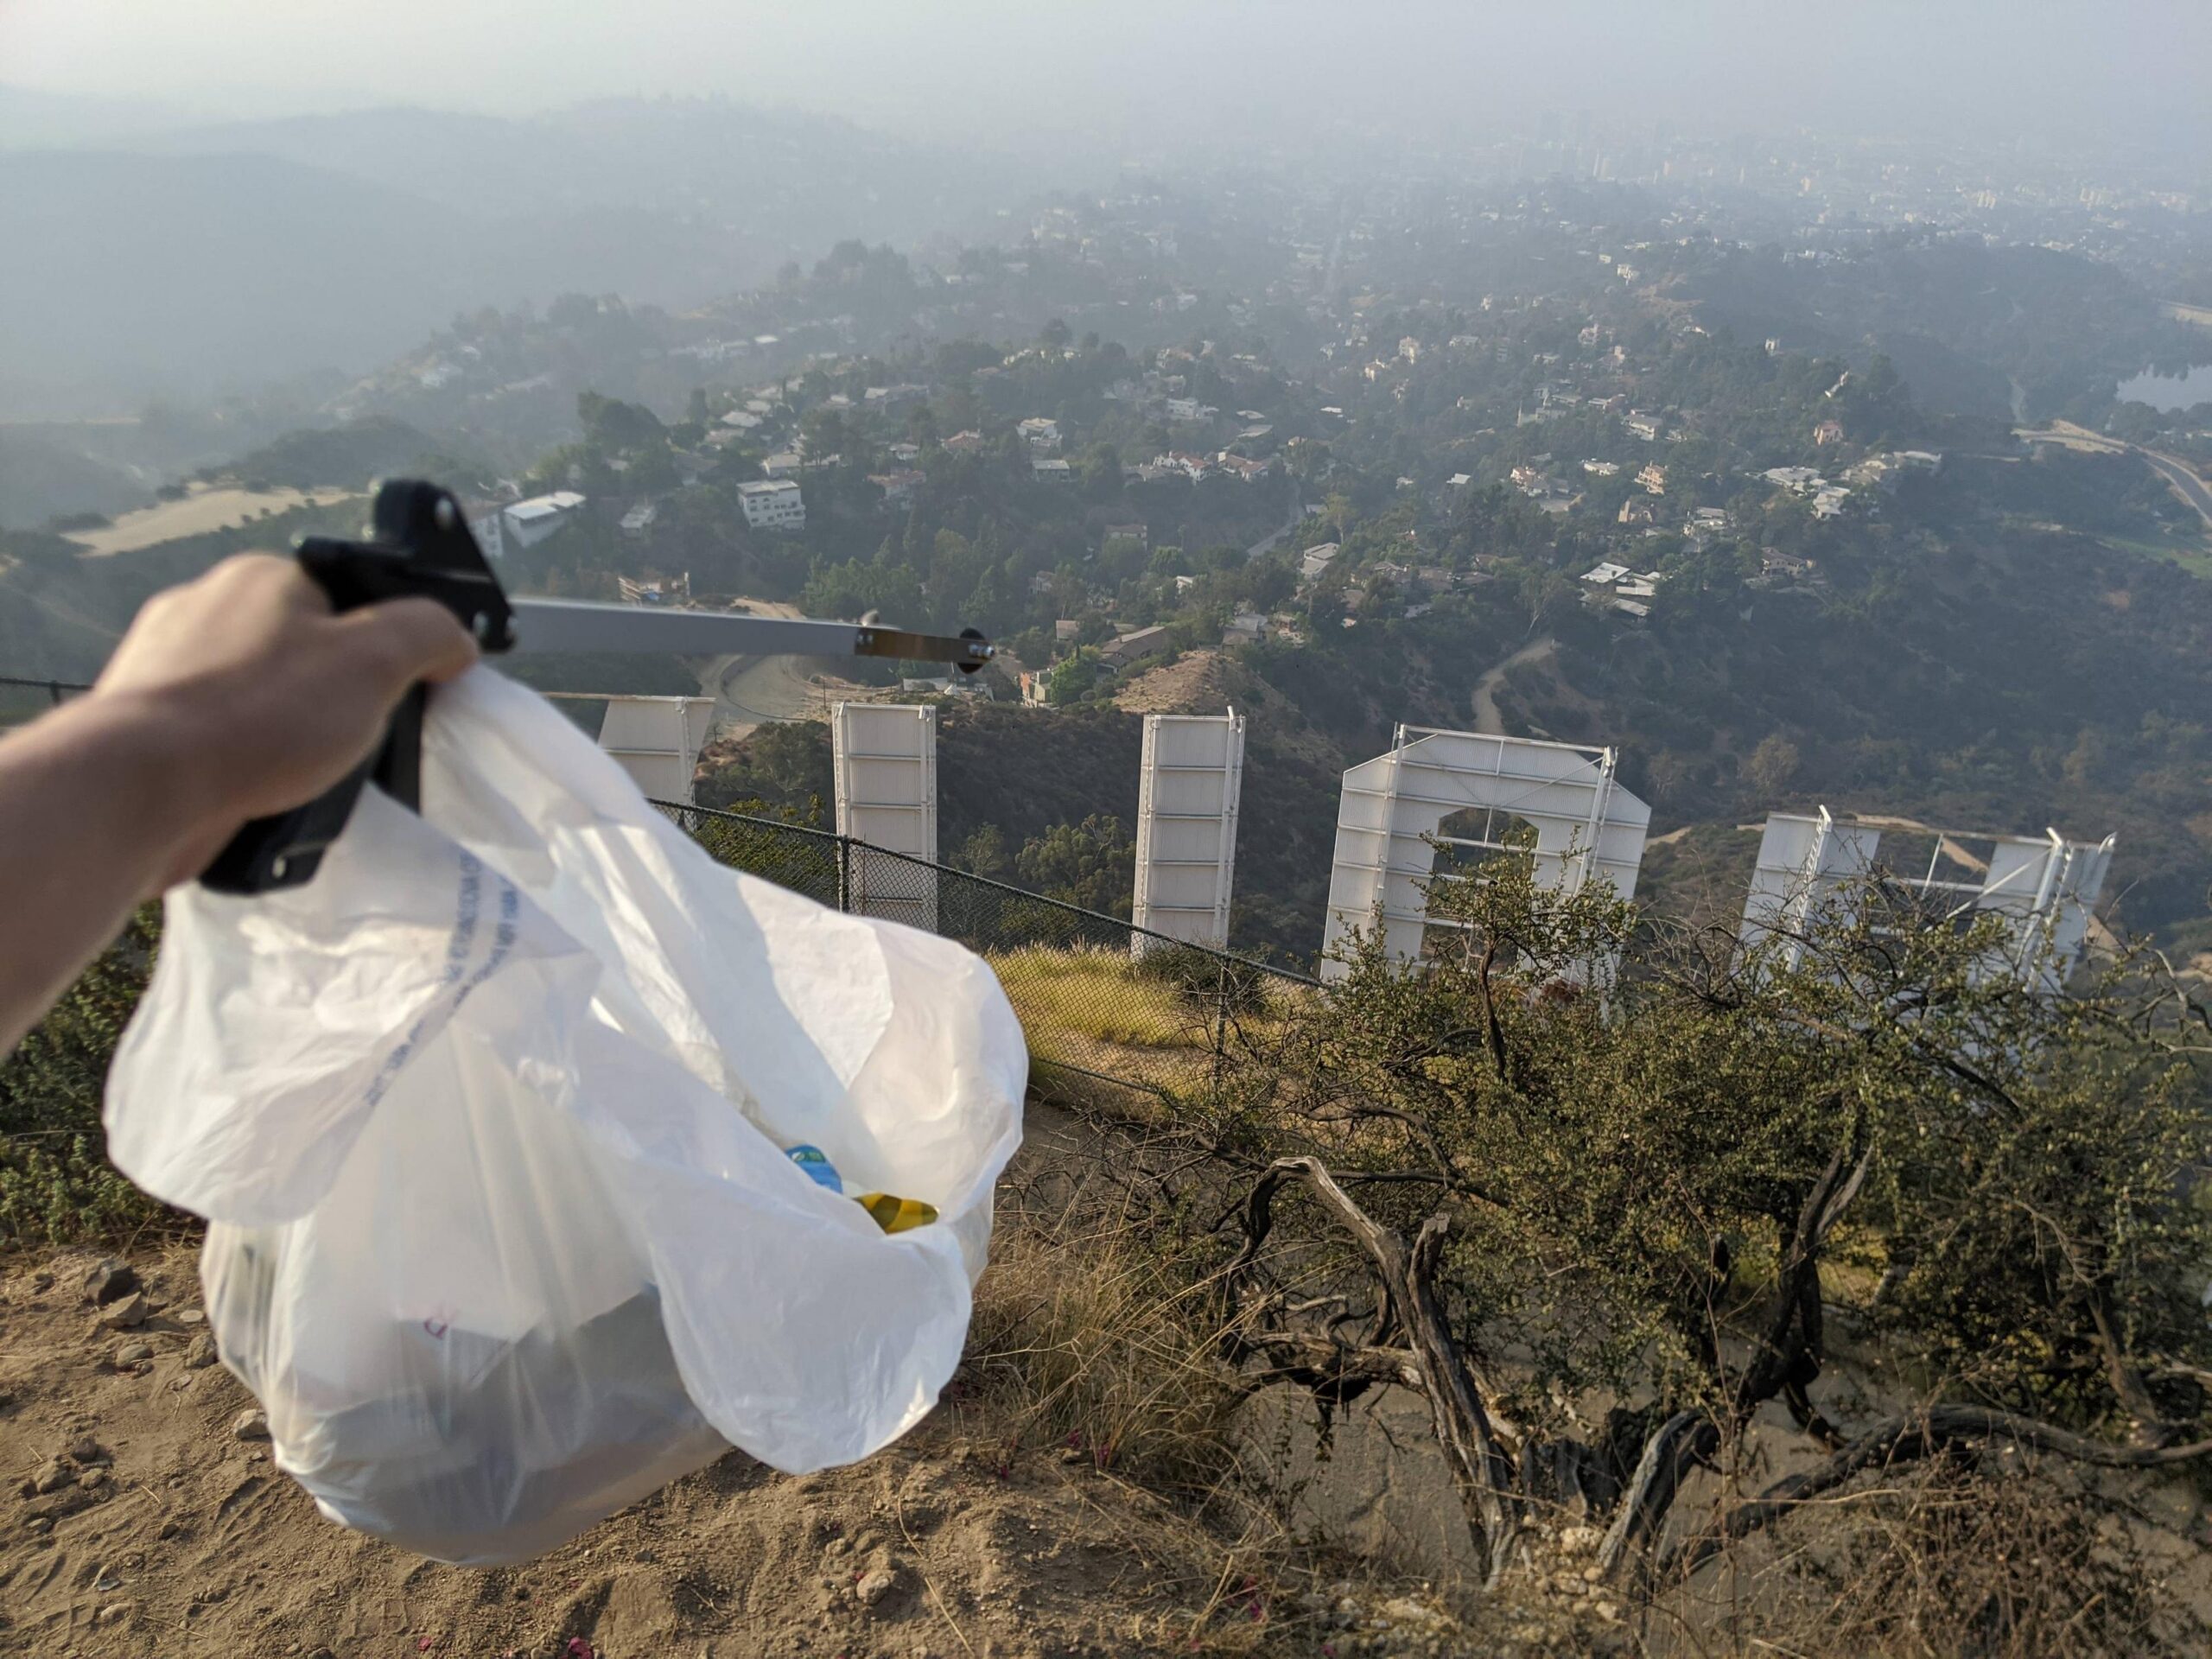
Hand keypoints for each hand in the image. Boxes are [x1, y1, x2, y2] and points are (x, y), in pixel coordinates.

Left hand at [95, 554, 478, 889]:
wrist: (140, 789)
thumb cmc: (262, 716)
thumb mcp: (376, 661)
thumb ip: (428, 634)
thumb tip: (455, 640)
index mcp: (260, 576)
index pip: (346, 599)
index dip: (381, 648)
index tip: (397, 696)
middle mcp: (204, 606)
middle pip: (301, 652)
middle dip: (332, 699)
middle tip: (354, 743)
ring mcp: (164, 664)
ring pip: (258, 701)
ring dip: (287, 739)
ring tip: (303, 779)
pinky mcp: (142, 723)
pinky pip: (218, 741)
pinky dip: (244, 768)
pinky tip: (256, 795)